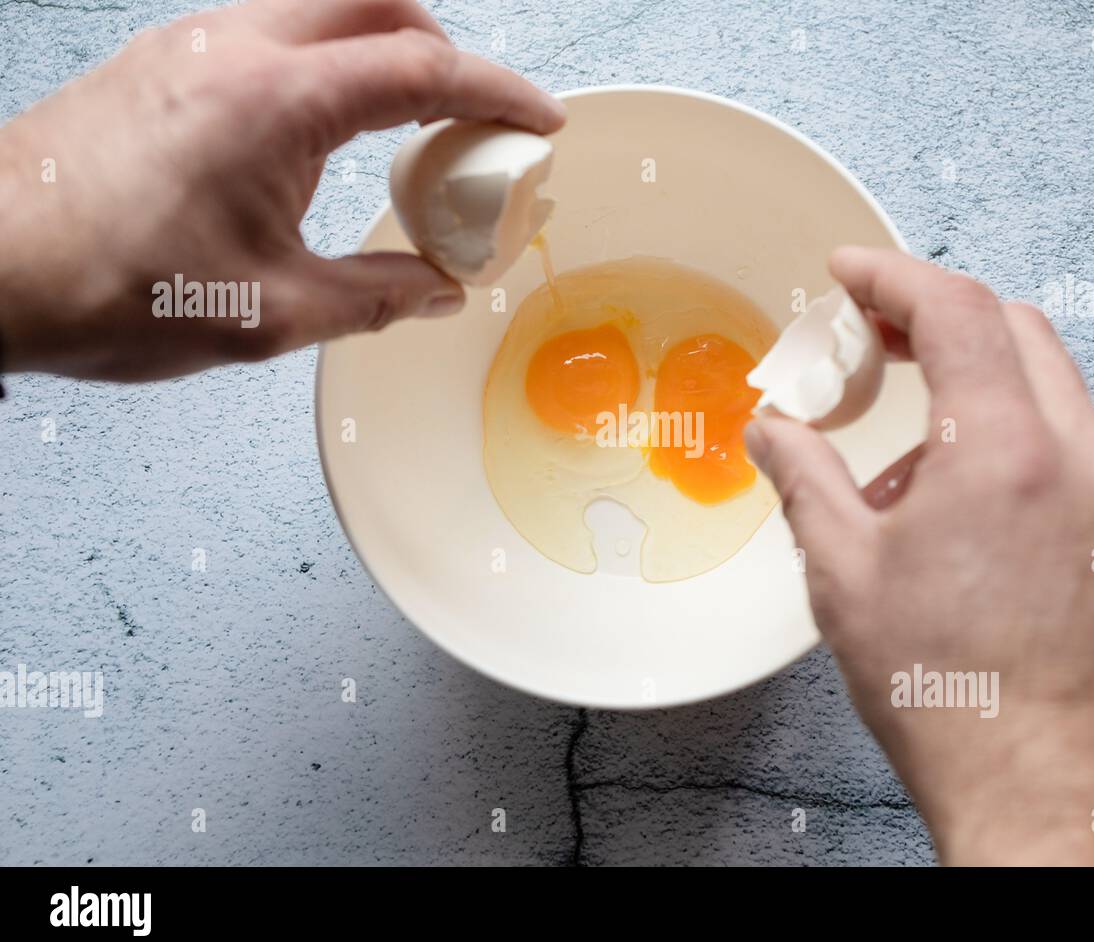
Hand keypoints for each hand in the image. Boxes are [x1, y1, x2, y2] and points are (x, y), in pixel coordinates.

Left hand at [0, 0, 564, 380]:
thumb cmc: (108, 285)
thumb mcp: (272, 313)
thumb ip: (376, 296)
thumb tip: (436, 290)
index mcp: (276, 101)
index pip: (422, 70)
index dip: (497, 94)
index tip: (538, 121)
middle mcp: (236, 49)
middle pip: (379, 4)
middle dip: (443, 53)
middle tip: (468, 124)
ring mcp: (193, 47)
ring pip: (323, 10)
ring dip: (379, 56)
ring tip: (401, 137)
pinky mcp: (164, 64)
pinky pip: (272, 34)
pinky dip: (325, 68)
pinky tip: (320, 140)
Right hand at [744, 248, 1093, 864]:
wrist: (1049, 790)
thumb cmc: (948, 692)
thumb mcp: (844, 575)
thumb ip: (804, 478)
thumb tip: (772, 429)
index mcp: (1006, 450)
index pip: (957, 309)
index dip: (891, 275)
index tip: (847, 271)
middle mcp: (1079, 457)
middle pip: (1016, 330)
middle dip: (938, 318)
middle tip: (876, 344)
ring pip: (1050, 387)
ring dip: (976, 385)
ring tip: (905, 461)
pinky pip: (1071, 446)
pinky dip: (1014, 437)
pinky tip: (959, 506)